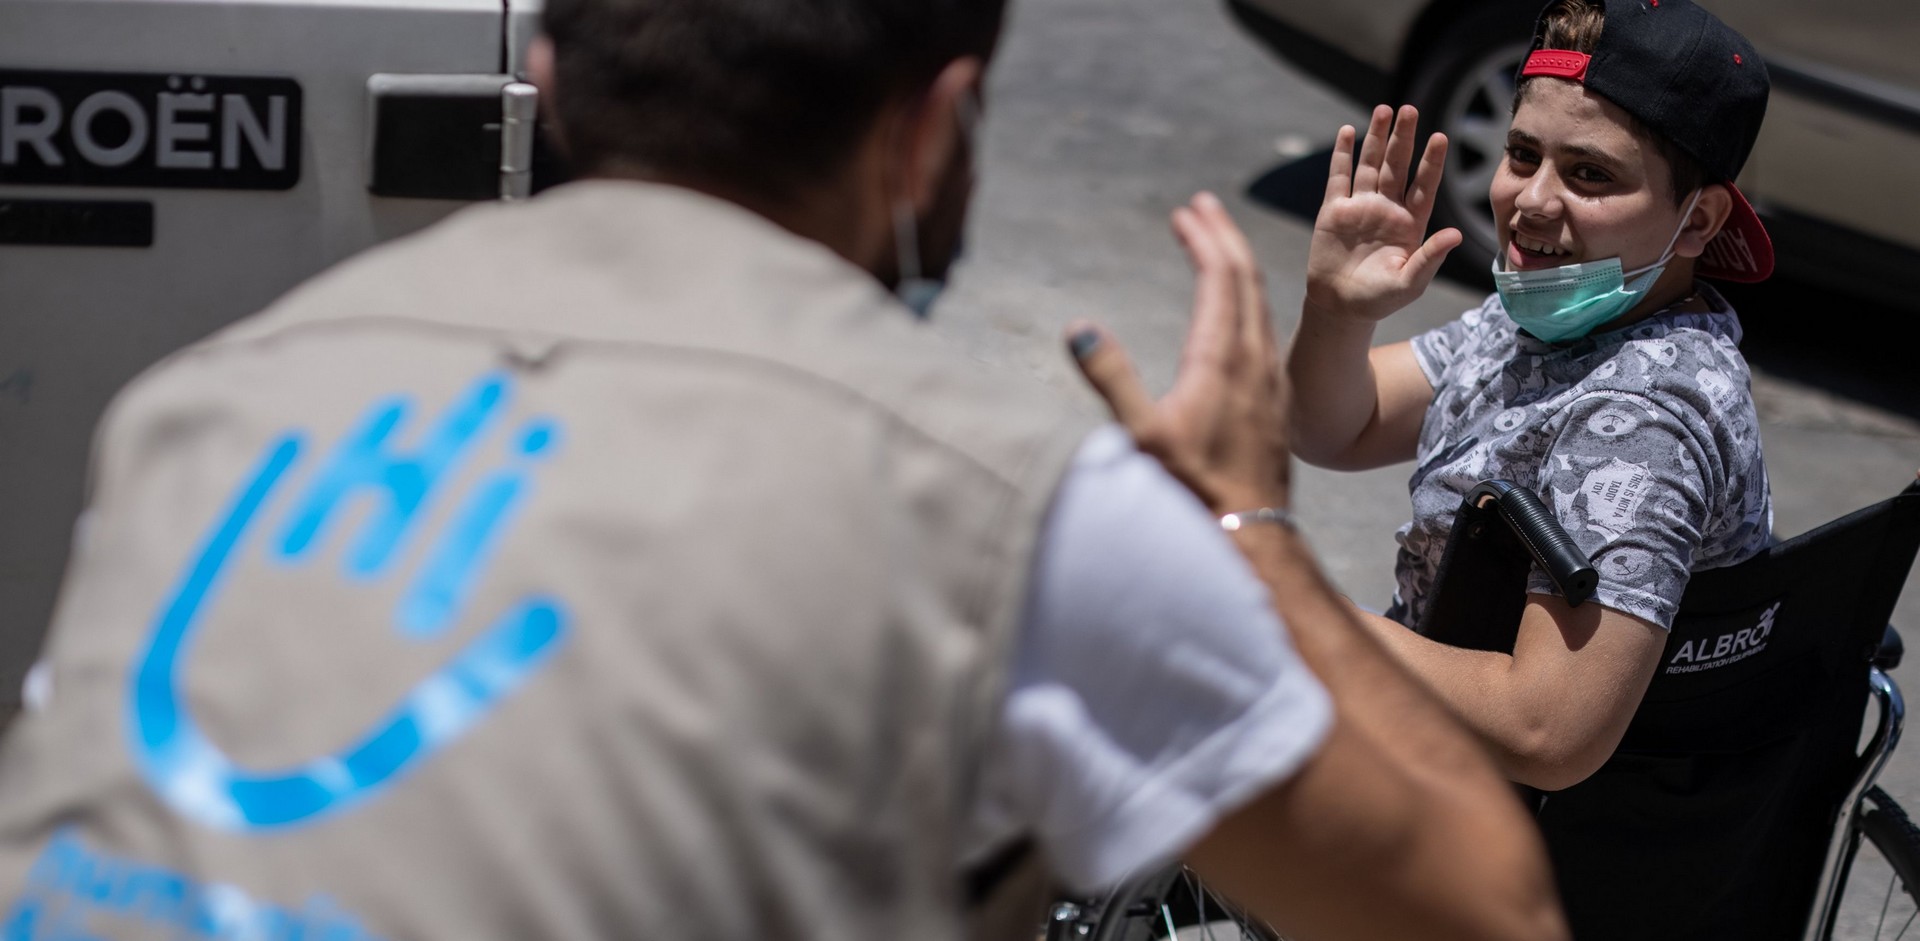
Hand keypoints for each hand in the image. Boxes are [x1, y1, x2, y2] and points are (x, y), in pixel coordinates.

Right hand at [1066, 192, 1289, 512]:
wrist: (1252, 534)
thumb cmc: (1194, 489)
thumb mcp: (1142, 435)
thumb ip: (1111, 378)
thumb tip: (1077, 328)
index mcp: (1222, 358)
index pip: (1220, 279)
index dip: (1204, 240)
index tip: (1186, 211)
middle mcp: (1254, 359)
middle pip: (1246, 279)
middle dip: (1224, 237)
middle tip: (1204, 206)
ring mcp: (1268, 379)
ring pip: (1260, 303)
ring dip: (1237, 266)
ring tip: (1218, 245)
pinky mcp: (1272, 399)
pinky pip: (1264, 328)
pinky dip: (1246, 299)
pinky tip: (1236, 309)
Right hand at [1305, 104, 1461, 323]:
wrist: (1340, 307)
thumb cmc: (1380, 299)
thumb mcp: (1410, 283)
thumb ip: (1430, 257)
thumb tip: (1456, 234)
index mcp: (1410, 224)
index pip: (1424, 186)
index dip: (1431, 162)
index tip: (1439, 137)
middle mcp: (1387, 209)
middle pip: (1397, 166)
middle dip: (1403, 138)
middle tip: (1410, 109)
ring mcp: (1360, 207)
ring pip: (1369, 165)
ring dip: (1376, 137)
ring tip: (1383, 110)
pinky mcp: (1334, 211)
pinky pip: (1339, 178)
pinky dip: (1342, 155)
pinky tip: (1348, 132)